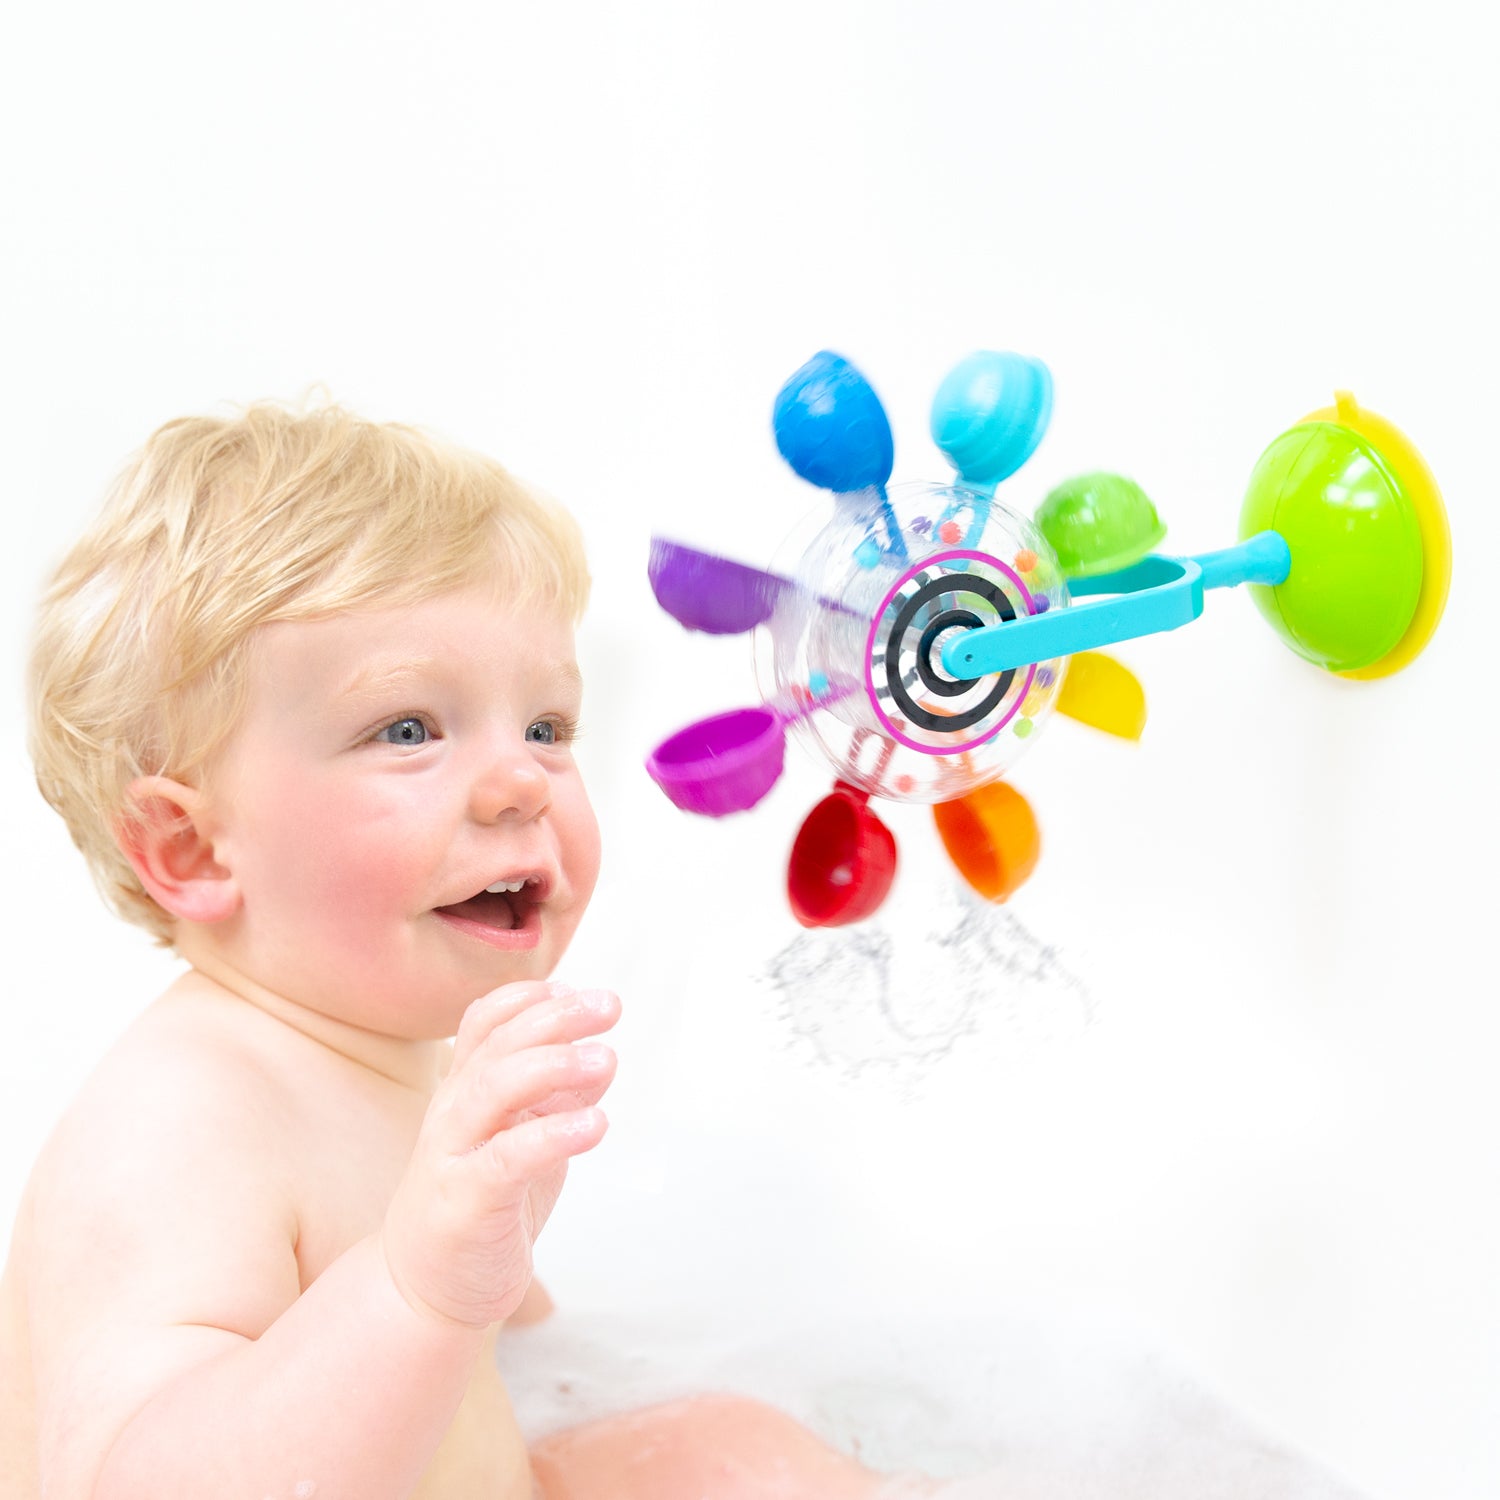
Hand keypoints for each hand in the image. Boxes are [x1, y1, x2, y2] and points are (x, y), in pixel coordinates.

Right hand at [381, 981, 619, 1328]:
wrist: (425, 1289)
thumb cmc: (482, 1203)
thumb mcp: (524, 1139)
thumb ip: (556, 1098)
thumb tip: (602, 1056)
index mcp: (464, 1088)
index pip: (485, 1020)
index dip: (529, 997)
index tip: (575, 988)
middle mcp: (453, 1111)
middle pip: (498, 1044)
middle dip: (556, 1017)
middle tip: (609, 1005)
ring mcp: (455, 1154)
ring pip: (496, 1089)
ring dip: (556, 1065)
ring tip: (607, 1057)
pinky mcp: (467, 1202)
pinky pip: (509, 1157)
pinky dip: (554, 1133)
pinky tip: (595, 1123)